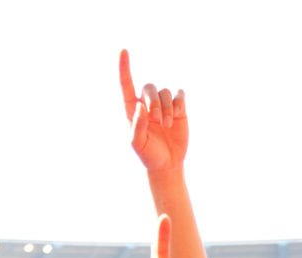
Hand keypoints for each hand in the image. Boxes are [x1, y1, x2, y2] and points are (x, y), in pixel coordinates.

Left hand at [119, 50, 186, 172]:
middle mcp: (147, 104)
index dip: (124, 68)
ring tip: (167, 125)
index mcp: (132, 110)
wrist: (168, 163)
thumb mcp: (137, 143)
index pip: (126, 85)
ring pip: (165, 92)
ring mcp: (163, 105)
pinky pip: (179, 94)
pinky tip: (177, 116)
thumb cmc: (148, 154)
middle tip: (156, 119)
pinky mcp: (179, 108)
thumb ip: (137, 125)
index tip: (123, 51)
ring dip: (166, 108)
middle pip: (149, 87)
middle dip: (153, 101)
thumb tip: (140, 107)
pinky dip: (178, 103)